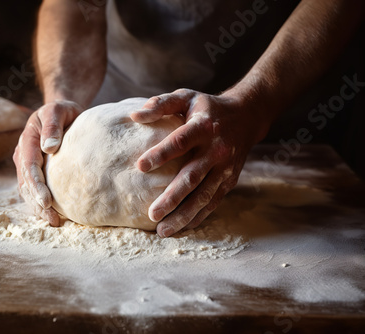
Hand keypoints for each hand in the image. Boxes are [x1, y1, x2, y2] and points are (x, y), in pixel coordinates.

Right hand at [13, 100, 81, 225]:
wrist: (61, 112)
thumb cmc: (62, 111)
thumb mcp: (58, 110)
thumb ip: (53, 125)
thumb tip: (48, 148)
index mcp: (27, 140)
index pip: (29, 166)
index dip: (37, 185)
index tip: (47, 201)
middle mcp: (22, 154)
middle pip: (26, 182)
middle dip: (37, 202)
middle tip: (52, 218)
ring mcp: (26, 163)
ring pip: (27, 189)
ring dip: (38, 207)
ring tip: (53, 221)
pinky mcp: (34, 171)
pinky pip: (33, 189)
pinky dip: (40, 203)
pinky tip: (52, 215)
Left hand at [131, 89, 267, 236]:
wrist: (247, 116)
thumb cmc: (206, 107)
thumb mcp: (186, 97)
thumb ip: (161, 104)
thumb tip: (134, 116)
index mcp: (203, 126)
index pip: (180, 141)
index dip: (161, 154)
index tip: (140, 166)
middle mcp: (216, 149)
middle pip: (192, 176)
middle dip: (172, 197)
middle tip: (152, 214)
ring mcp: (225, 168)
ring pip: (204, 195)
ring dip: (184, 214)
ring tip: (162, 230)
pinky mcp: (229, 180)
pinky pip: (213, 202)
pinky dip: (198, 216)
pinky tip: (181, 227)